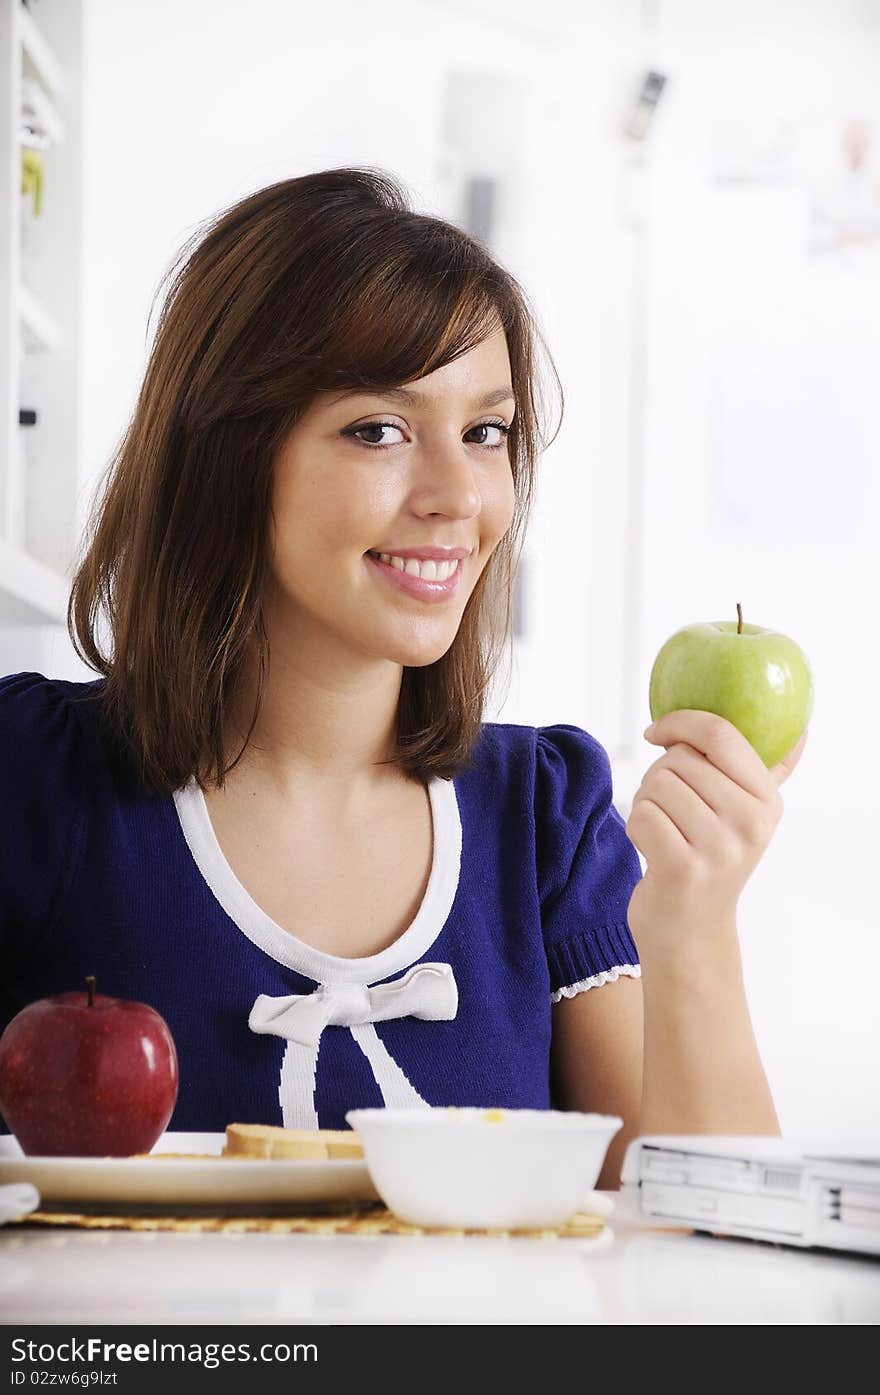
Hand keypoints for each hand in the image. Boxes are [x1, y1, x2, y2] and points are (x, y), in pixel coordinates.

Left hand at [624, 711, 806, 957]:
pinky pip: (642, 815)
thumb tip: (800, 733)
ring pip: (656, 785)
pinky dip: (636, 827)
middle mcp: (750, 823)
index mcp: (768, 800)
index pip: (720, 734)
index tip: (657, 732)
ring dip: (645, 803)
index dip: (680, 722)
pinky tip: (652, 848)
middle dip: (658, 776)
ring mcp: (719, 848)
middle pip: (678, 760)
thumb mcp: (748, 817)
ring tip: (663, 829)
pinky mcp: (683, 869)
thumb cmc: (711, 860)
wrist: (691, 929)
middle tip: (669, 809)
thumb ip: (769, 773)